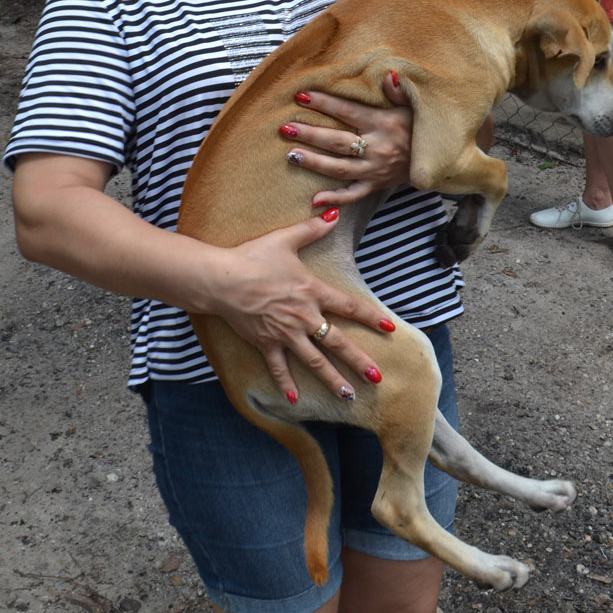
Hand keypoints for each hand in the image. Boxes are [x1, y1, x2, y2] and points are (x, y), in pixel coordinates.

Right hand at [213, 211, 393, 403]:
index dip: (370, 316)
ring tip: (349, 396)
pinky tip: (295, 400)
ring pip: (315, 361)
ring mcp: (285, 333)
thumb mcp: (284, 239)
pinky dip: (286, 384)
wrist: (222, 279)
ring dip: (333, 380)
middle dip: (359, 361)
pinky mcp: (266, 343)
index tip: (389, 327)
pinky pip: (279, 367)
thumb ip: (311, 228)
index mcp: (312, 292)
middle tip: (377, 377)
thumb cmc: (253, 257)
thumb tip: (332, 213)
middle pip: (338, 343)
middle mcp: (304, 317)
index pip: (349, 306)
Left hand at [279, 76, 411, 207]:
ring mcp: (374, 170)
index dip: (324, 103)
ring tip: (291, 154)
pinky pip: (353, 194)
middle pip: (337, 141)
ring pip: (339, 168)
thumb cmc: (420, 127)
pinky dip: (334, 198)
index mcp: (383, 124)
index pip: (348, 111)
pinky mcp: (375, 185)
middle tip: (286, 127)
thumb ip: (399, 91)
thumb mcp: (414, 105)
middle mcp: (377, 148)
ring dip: (313, 162)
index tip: (301, 95)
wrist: (438, 159)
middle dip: (310, 134)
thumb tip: (388, 75)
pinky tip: (314, 200)